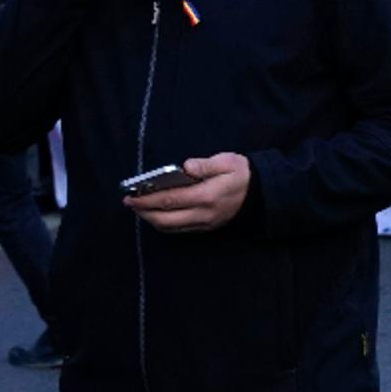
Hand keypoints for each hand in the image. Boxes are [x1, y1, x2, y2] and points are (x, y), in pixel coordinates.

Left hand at [124, 153, 250, 232]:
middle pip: (166, 218)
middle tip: (129, 202)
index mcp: (207, 196)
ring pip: (171, 227)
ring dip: (151, 219)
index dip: (148, 199)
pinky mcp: (205, 228)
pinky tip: (156, 214)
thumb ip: (205, 165)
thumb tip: (185, 167)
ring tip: (139, 208)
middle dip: (144, 211)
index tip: (131, 195)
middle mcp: (203, 214)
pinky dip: (164, 223)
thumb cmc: (241, 174)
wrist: (260, 194)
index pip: (170, 200)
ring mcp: (204, 224)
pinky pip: (179, 229)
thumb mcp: (227, 162)